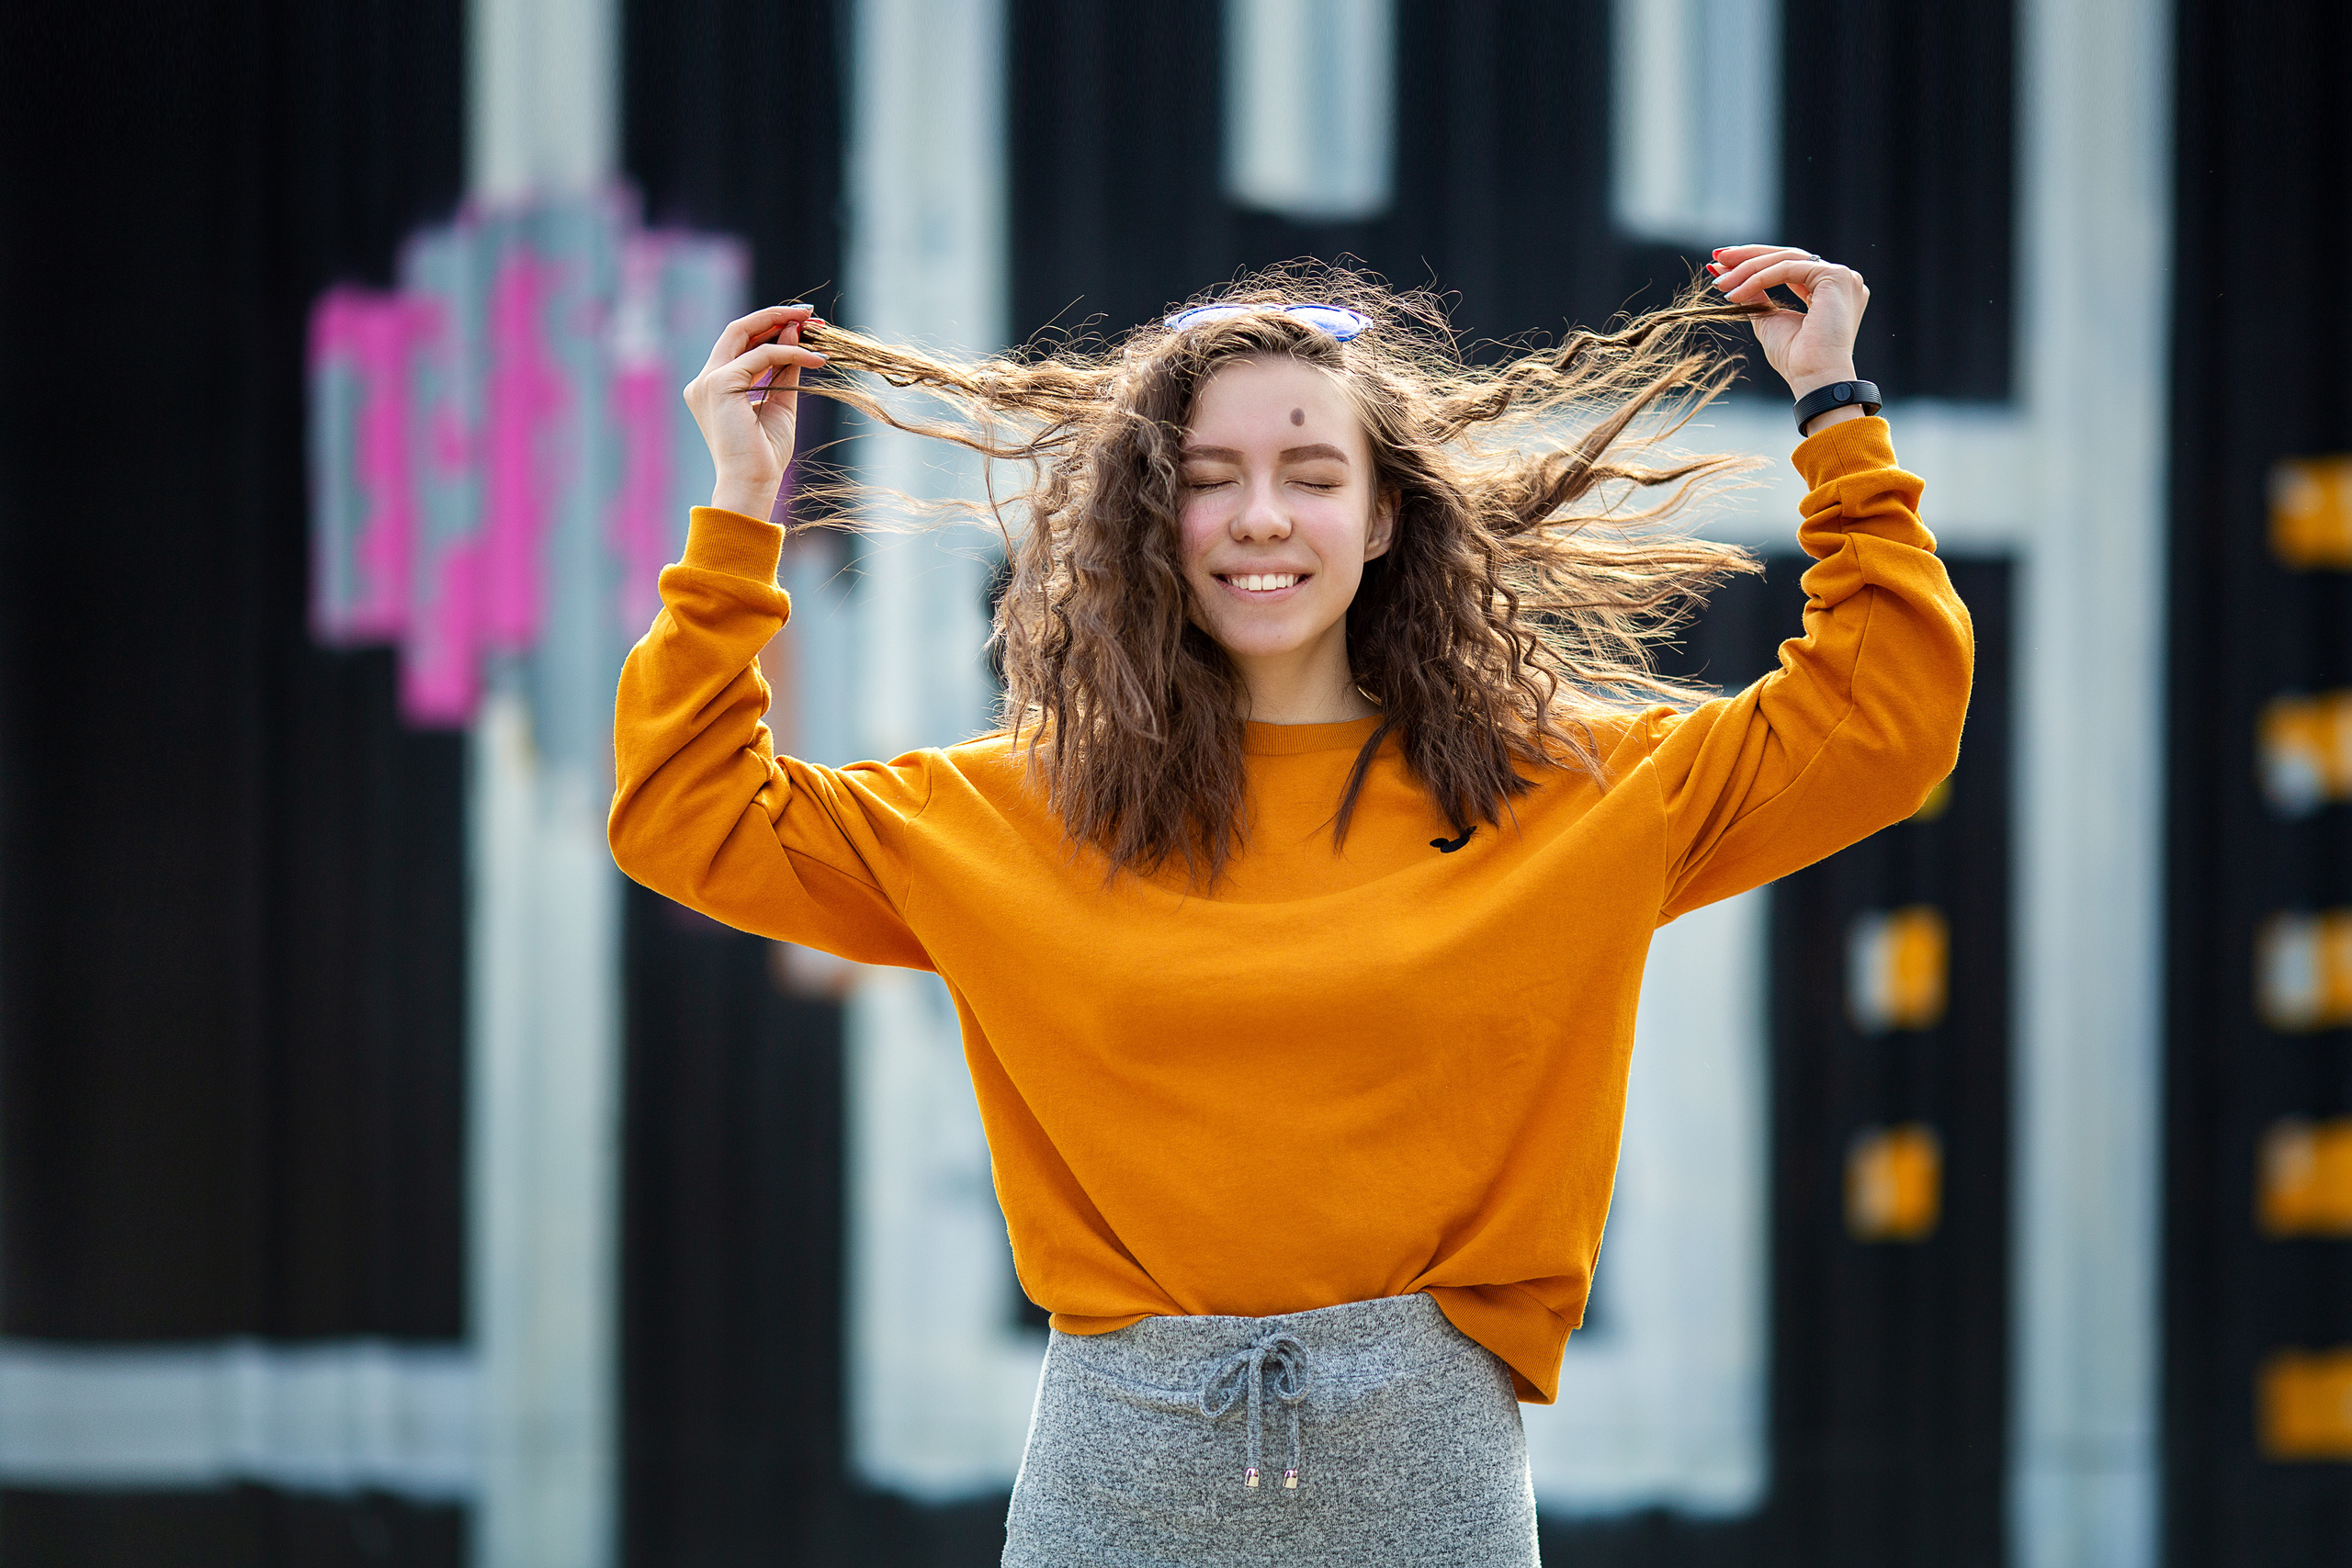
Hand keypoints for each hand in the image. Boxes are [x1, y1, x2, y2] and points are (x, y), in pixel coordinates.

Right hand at [684, 303, 828, 519]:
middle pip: (738, 330)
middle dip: (775, 316)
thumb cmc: (764, 454)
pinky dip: (791, 353)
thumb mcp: (779, 403)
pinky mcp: (720, 384)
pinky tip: (816, 359)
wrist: (752, 484)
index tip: (802, 322)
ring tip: (817, 327)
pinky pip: (762, 356)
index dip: (770, 327)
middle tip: (809, 313)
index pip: (740, 344)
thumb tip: (795, 333)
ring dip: (784, 325)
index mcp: (713, 386)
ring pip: (747, 335)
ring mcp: (708, 381)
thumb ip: (783, 370)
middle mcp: (704, 380)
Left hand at [1705, 245, 1869, 411]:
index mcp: (1829, 290)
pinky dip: (1759, 278)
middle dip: (1748, 257)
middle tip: (1717, 258)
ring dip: (1748, 268)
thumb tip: (1730, 272)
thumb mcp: (1768, 317)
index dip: (1754, 262)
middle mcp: (1840, 280)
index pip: (1788, 265)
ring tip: (1721, 283)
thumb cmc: (1794, 359)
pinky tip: (1736, 293)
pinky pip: (1788, 269)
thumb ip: (1756, 293)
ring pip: (1785, 259)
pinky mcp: (1836, 277)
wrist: (1813, 378)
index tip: (1722, 265)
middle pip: (1787, 256)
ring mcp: (1842, 277)